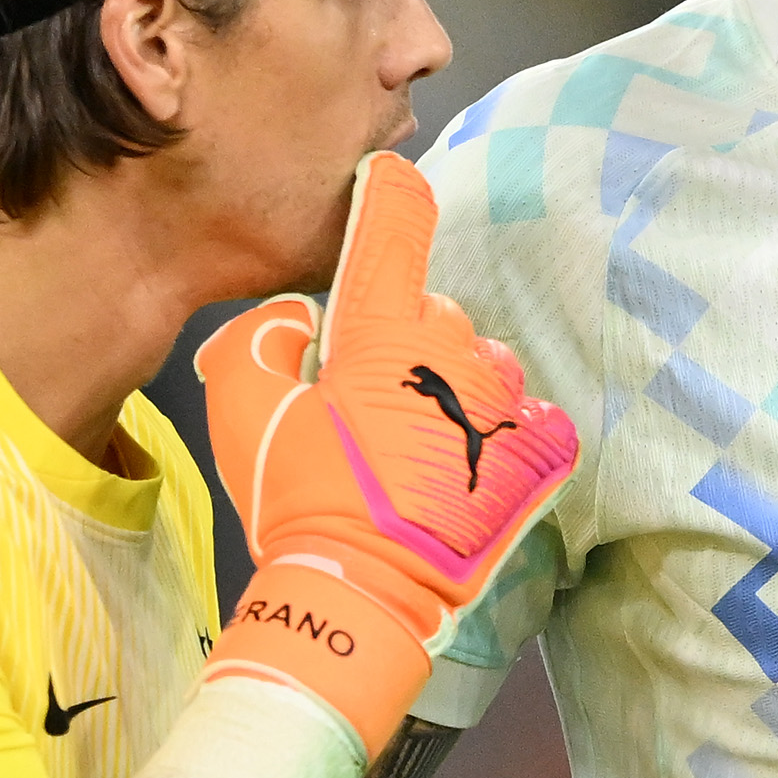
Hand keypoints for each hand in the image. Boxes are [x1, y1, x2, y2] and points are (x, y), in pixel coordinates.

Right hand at [199, 153, 579, 646]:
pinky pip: (536, 418)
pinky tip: (473, 463)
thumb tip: (297, 319)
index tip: (385, 185)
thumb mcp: (239, 407)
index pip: (396, 220)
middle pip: (433, 312)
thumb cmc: (295, 499)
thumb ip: (259, 338)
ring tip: (416, 445)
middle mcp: (452, 349)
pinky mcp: (538, 455)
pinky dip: (509, 431)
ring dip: (454, 387)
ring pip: (483, 364)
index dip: (389, 191)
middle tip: (363, 408)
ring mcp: (503, 402)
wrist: (359, 592)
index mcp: (381, 328)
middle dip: (402, 342)